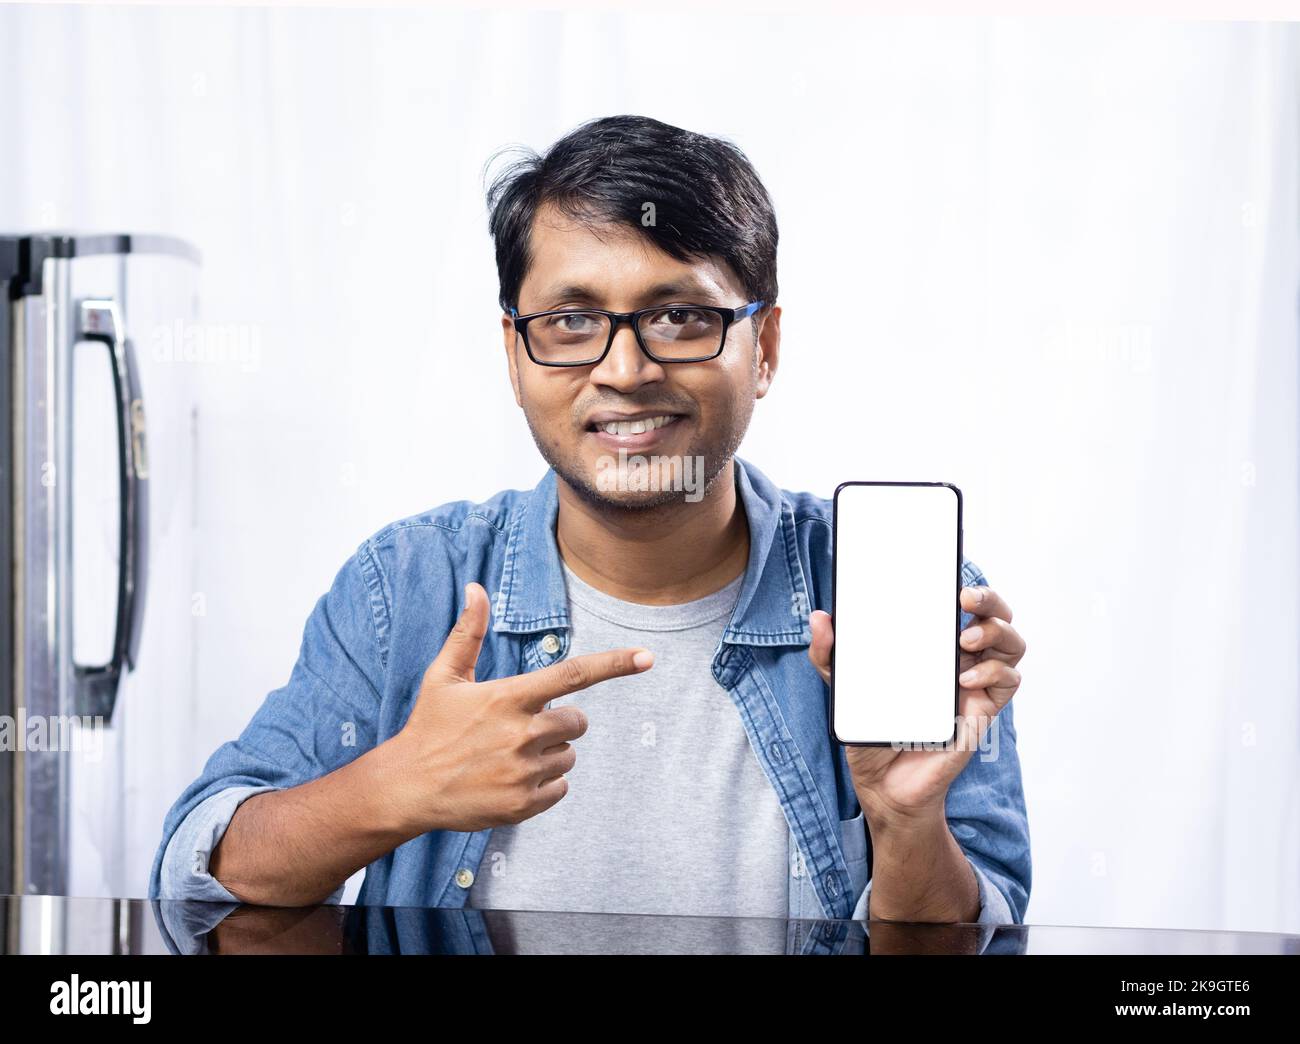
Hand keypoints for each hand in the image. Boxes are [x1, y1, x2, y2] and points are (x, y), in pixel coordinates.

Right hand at [388, 582, 653, 833]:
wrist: (406, 788)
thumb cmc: (429, 727)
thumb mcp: (444, 676)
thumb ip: (467, 632)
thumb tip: (476, 587)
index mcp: (508, 698)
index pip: (572, 675)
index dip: (614, 664)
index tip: (647, 657)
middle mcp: (521, 734)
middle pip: (578, 722)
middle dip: (563, 722)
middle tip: (525, 728)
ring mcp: (524, 772)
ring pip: (569, 757)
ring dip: (549, 755)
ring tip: (508, 757)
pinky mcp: (523, 805)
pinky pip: (560, 789)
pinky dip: (544, 785)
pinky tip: (510, 780)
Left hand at [807, 585, 1024, 824]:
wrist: (881, 784)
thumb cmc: (870, 731)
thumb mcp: (843, 688)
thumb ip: (829, 654)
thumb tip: (819, 618)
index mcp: (933, 646)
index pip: (961, 605)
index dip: (967, 585)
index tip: (950, 575)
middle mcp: (960, 659)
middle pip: (997, 616)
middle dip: (991, 599)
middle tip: (965, 597)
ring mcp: (975, 684)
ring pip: (1011, 644)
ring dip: (997, 632)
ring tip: (965, 637)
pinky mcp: (982, 711)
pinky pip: (1008, 682)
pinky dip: (992, 672)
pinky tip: (965, 676)